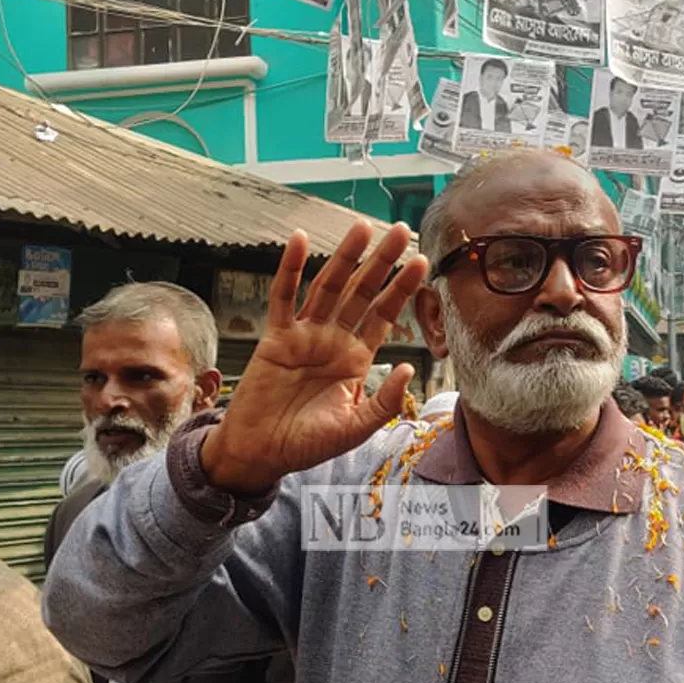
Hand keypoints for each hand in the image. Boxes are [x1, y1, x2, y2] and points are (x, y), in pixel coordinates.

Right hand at [200, 222, 429, 494]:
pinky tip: (298, 241)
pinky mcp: (275, 338)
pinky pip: (283, 298)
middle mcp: (333, 340)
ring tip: (361, 227)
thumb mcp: (355, 428)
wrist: (262, 454)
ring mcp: (304, 335)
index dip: (401, 289)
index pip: (383, 315)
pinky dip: (289, 269)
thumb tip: (408, 368)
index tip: (421, 263)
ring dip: (344, 257)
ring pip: (327, 286)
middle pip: (361, 292)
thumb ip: (383, 402)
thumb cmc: (307, 444)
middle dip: (381, 262)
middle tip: (399, 230)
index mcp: (356, 359)